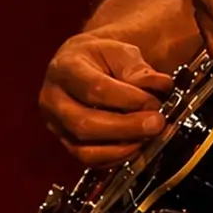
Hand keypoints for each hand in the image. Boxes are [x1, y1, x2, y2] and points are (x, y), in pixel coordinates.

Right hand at [40, 34, 174, 165]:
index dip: (128, 99)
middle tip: (156, 124)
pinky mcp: (65, 143)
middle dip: (126, 128)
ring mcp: (55, 125)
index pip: (95, 88)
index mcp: (64, 68)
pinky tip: (136, 145)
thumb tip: (160, 85)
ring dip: (122, 147)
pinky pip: (89, 160)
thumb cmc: (100, 57)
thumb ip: (137, 68)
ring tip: (148, 137)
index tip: (153, 101)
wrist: (81, 65)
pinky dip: (116, 157)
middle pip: (85, 124)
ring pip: (84, 149)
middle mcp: (52, 99)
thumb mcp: (119, 51)